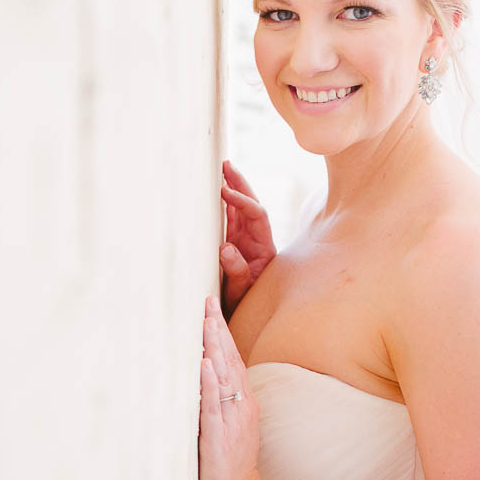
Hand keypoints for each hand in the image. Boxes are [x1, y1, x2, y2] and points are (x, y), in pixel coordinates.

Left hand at [198, 295, 264, 479]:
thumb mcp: (224, 424)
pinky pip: (213, 405)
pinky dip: (210, 383)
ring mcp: (232, 419)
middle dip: (217, 329)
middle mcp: (241, 405)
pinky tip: (205, 364)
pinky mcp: (219, 436)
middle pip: (229, 359)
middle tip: (206, 300)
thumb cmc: (227, 461)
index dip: (221, 331)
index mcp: (242, 401)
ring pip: (224, 376)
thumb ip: (215, 399)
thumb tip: (197, 372)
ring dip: (215, 347)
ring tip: (207, 320)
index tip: (209, 306)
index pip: (232, 358)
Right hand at [219, 160, 275, 319]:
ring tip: (221, 169)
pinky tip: (215, 190)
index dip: (242, 201)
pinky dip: (223, 202)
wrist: (242, 314)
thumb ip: (237, 271)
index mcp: (263, 247)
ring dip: (232, 187)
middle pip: (252, 204)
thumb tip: (226, 248)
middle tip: (226, 165)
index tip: (224, 191)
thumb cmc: (242, 304)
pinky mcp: (233, 242)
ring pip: (240, 208)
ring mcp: (245, 239)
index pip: (257, 215)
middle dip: (240, 183)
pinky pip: (230, 217)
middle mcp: (256, 239)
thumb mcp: (240, 291)